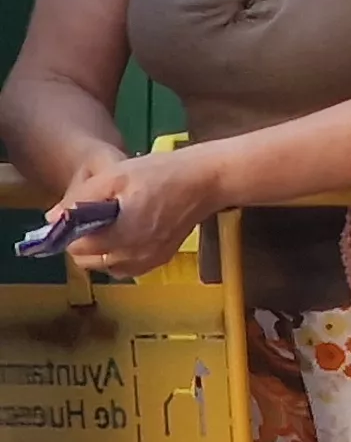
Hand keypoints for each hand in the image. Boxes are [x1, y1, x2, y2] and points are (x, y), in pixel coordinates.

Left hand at [58, 147, 224, 281]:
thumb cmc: (162, 173)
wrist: (207, 181)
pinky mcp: (160, 260)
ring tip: (110, 225)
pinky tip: (126, 235)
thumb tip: (52, 218)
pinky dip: (118, 256)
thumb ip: (80, 198)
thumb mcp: (115, 175)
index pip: (76, 247)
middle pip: (87, 261)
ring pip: (105, 266)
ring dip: (99, 250)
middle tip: (91, 218)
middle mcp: (133, 255)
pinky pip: (125, 268)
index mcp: (121, 235)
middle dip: (82, 241)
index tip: (74, 215)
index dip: (68, 230)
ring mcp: (148, 261)